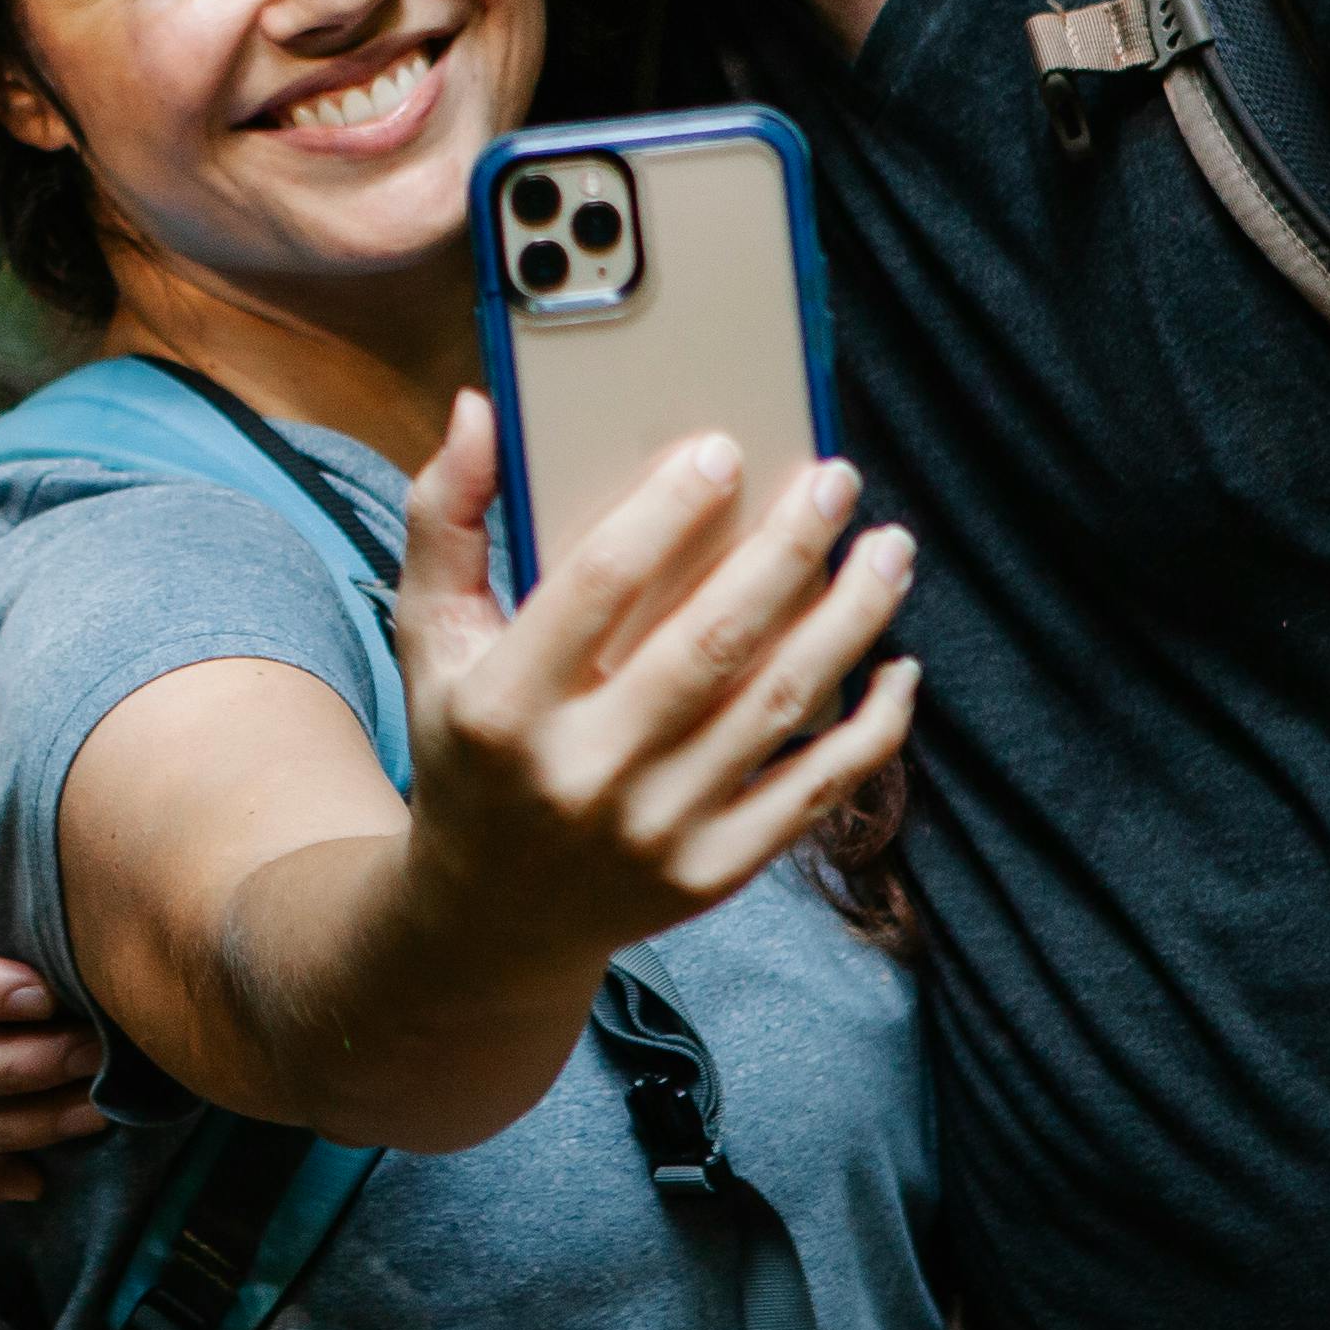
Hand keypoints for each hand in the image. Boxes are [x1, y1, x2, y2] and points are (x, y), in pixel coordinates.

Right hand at [389, 397, 917, 972]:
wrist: (489, 920)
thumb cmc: (467, 746)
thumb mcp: (430, 639)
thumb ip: (443, 519)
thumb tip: (477, 409)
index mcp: (502, 706)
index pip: (595, 585)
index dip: (665, 511)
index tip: (725, 448)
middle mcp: (582, 774)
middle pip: (711, 641)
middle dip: (787, 548)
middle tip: (836, 478)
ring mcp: (655, 830)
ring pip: (779, 705)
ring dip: (851, 617)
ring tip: (890, 548)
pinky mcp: (713, 872)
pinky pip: (815, 789)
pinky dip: (872, 727)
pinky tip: (899, 663)